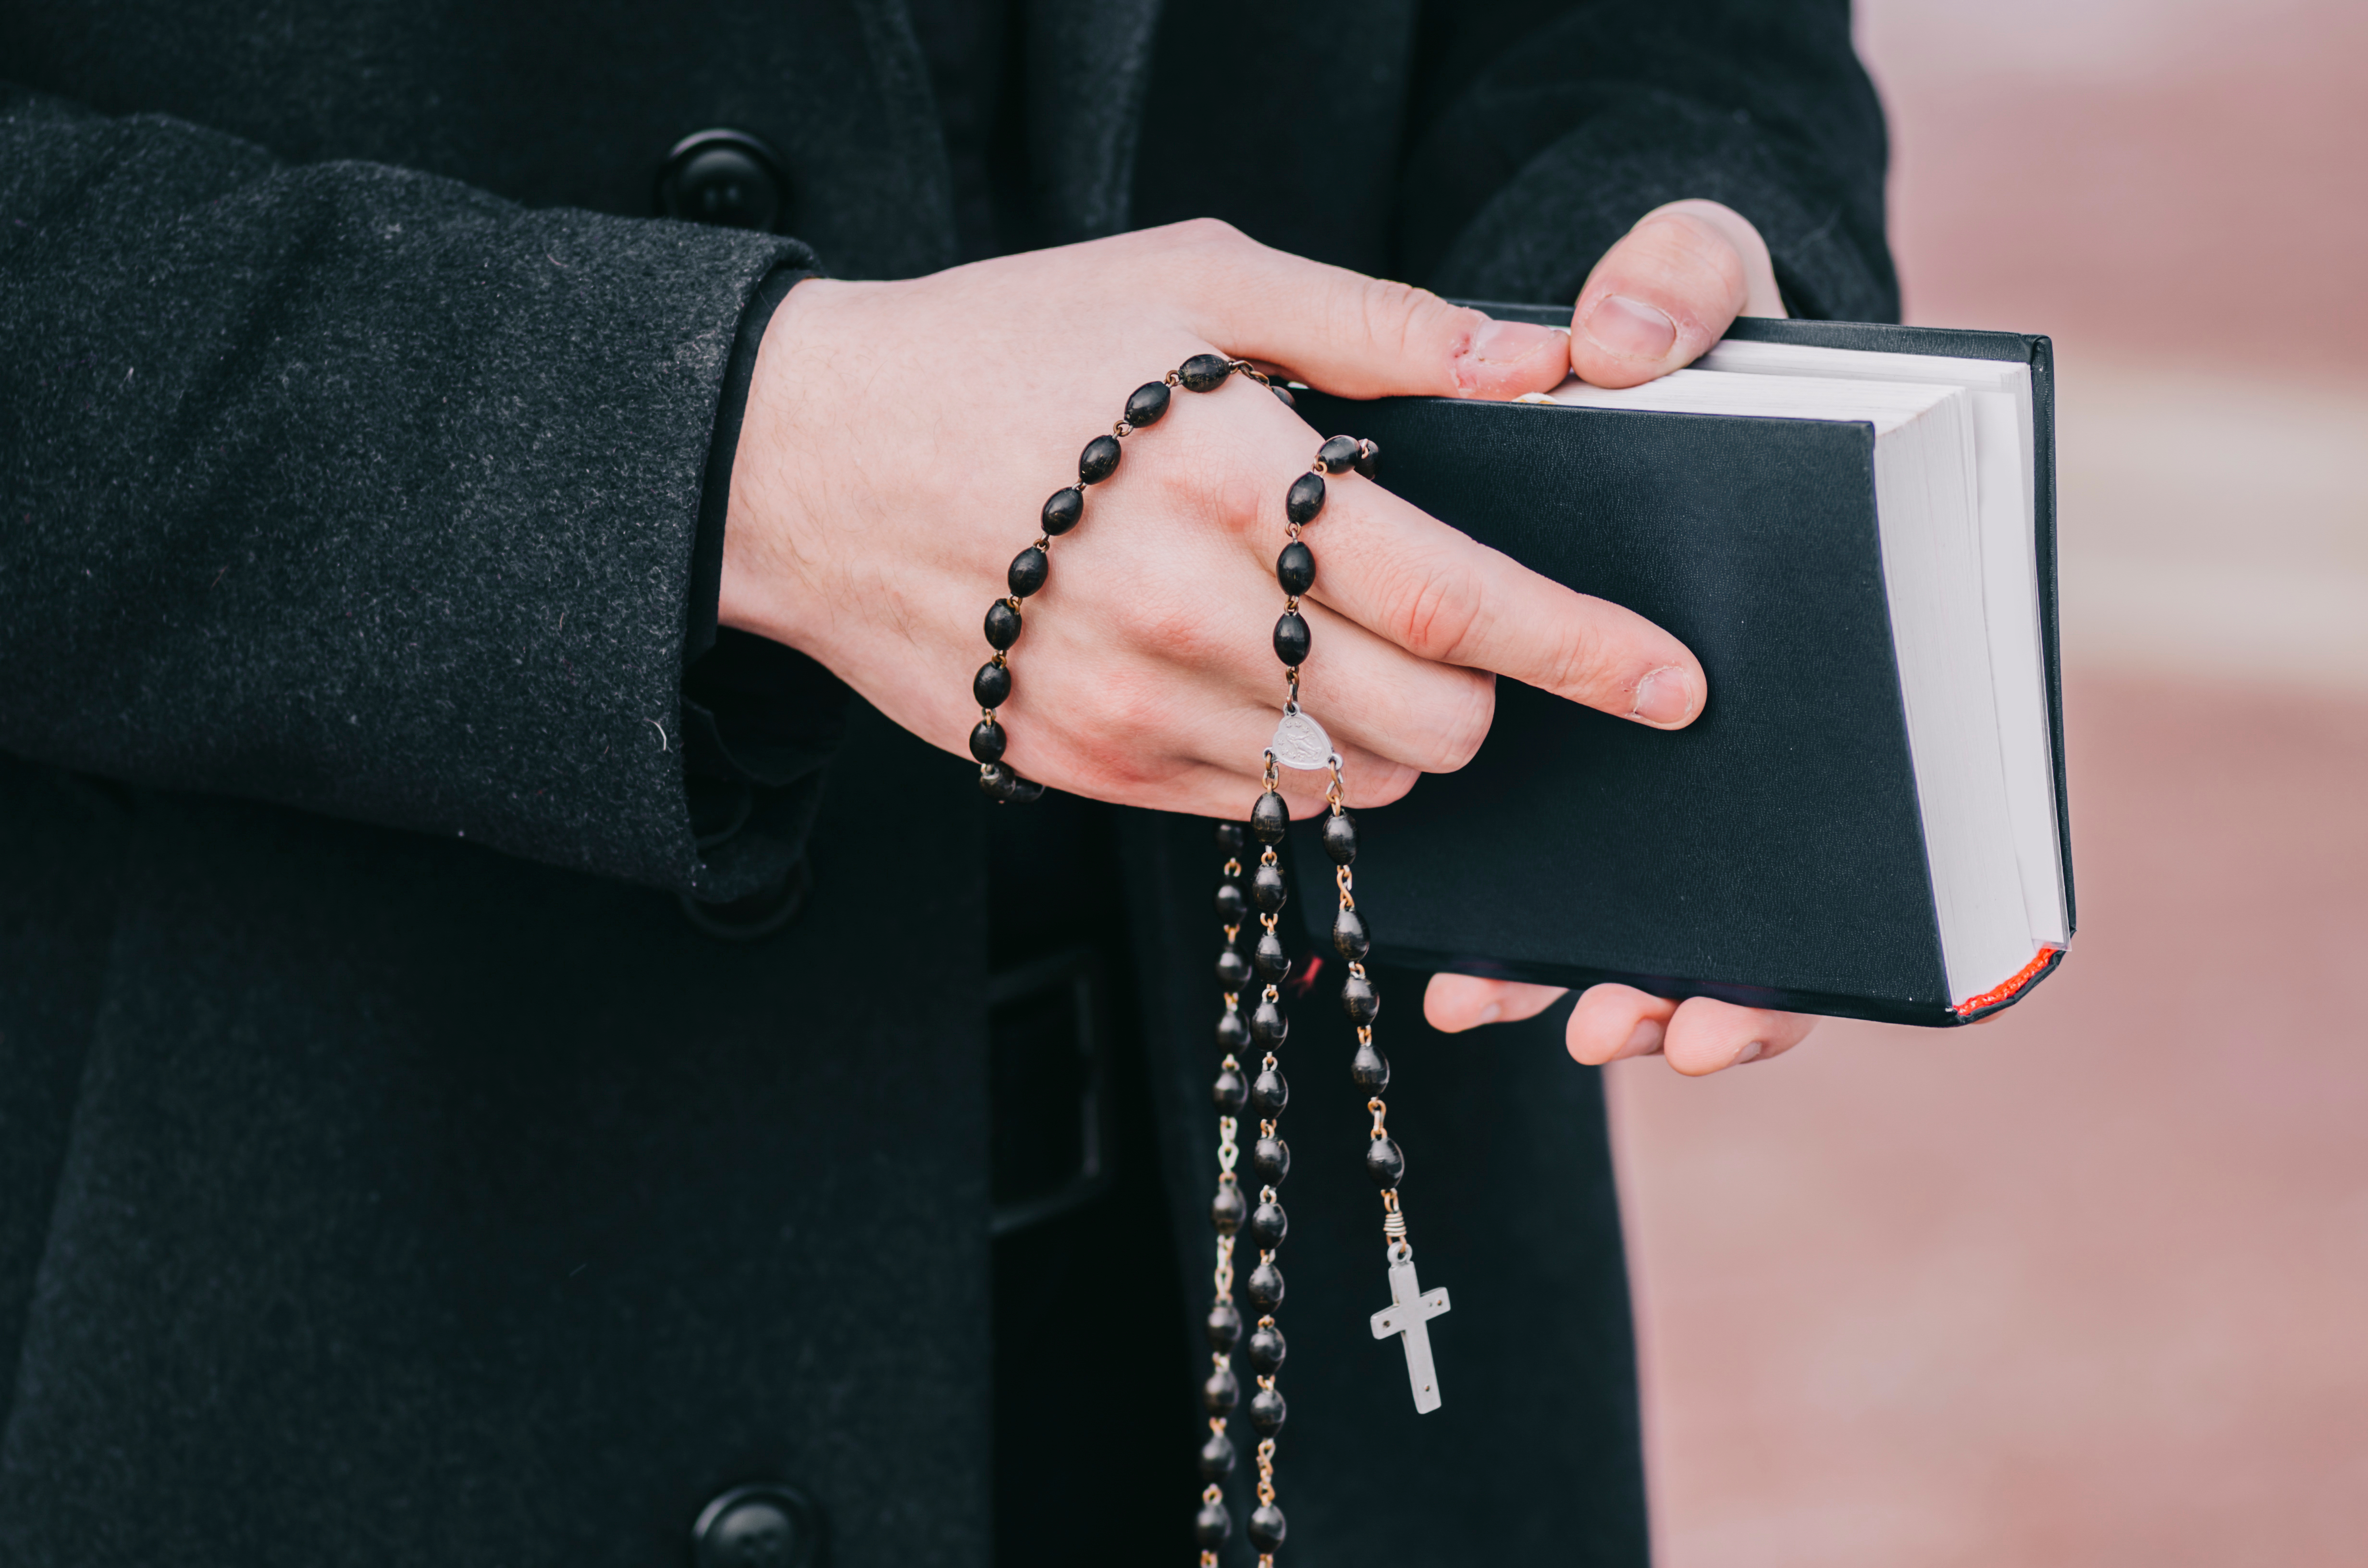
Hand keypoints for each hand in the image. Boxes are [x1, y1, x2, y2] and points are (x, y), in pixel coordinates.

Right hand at [720, 218, 1706, 822]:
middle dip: (1487, 700)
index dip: (1582, 650)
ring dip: (1387, 736)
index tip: (1673, 685)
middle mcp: (1185, 613)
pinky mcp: (1083, 767)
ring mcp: (1129, 709)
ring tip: (1332, 648)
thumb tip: (1538, 360)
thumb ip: (1377, 325)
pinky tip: (1245, 679)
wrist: (810, 459)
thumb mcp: (1191, 279)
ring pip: (1344, 787)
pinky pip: (1249, 812)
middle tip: (1460, 640)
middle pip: (1423, 723)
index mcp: (1230, 477)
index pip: (1455, 599)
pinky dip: (1291, 764)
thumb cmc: (1005, 349)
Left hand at [1431, 198, 1812, 1073]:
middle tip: (1610, 1027)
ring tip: (1499, 1004)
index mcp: (1823, 662)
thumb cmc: (1694, 326)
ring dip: (1569, 982)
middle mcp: (1741, 729)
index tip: (1717, 1008)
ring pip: (1629, 913)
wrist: (1629, 347)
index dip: (1789, 960)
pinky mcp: (1558, 735)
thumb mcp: (1701, 273)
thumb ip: (1685, 279)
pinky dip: (1503, 921)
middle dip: (1673, 997)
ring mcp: (1647, 748)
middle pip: (1737, 918)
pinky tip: (1444, 957)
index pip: (1840, 850)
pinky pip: (1540, 858)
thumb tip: (1623, 347)